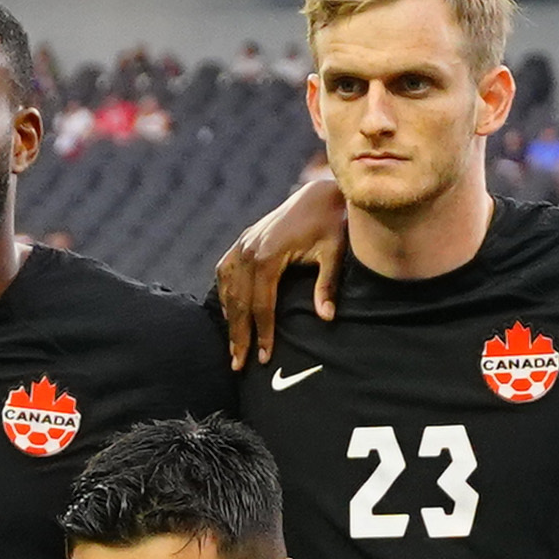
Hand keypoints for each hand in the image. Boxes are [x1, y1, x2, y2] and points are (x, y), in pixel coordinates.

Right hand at [210, 169, 343, 365]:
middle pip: (239, 301)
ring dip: (229, 319)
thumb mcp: (334, 253)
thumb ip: (327, 285)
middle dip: (239, 335)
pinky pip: (225, 272)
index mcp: (268, 255)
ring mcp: (242, 244)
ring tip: (233, 347)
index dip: (262, 332)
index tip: (265, 357)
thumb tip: (327, 318)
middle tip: (239, 364)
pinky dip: (225, 294)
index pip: (261, 304)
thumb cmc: (332, 224)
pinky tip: (229, 314)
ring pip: (228, 289)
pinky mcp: (243, 241)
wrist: (320, 194)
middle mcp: (249, 250)